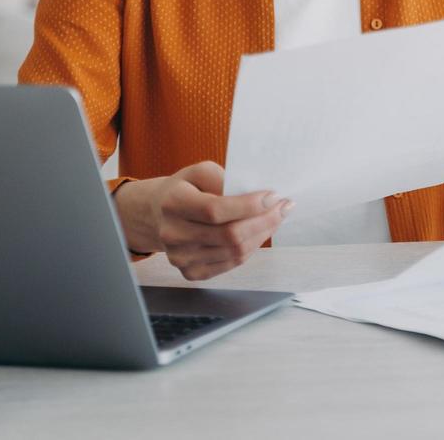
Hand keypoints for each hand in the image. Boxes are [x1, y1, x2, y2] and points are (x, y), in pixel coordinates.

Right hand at [112, 160, 292, 280]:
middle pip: (229, 235)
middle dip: (264, 220)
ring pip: (234, 252)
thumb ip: (224, 178)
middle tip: (284, 207)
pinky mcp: (191, 272)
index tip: (273, 196)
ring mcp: (181, 258)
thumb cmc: (186, 189)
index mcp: (173, 203)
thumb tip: (255, 194)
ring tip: (276, 218)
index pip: (215, 210)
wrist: (159, 214)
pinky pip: (231, 264)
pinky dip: (251, 248)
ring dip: (262, 234)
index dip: (249, 205)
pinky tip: (259, 233)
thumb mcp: (200, 171)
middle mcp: (173, 234)